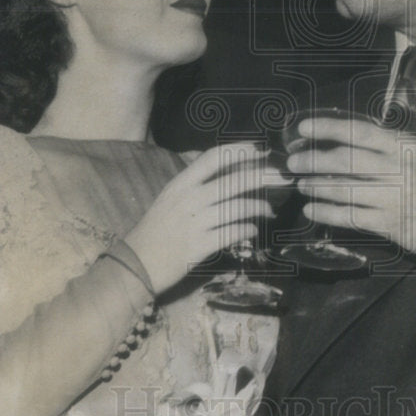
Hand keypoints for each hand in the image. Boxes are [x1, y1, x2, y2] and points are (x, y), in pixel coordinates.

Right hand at [125, 143, 289, 291]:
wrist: (135, 265)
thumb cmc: (154, 231)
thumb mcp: (169, 199)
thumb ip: (194, 184)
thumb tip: (224, 169)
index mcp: (180, 184)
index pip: (212, 158)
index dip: (239, 151)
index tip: (259, 150)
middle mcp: (188, 199)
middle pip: (233, 181)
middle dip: (261, 177)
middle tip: (280, 178)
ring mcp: (195, 223)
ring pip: (238, 208)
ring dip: (259, 207)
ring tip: (268, 210)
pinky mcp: (200, 246)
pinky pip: (233, 233)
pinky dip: (248, 230)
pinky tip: (253, 230)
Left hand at [287, 117, 415, 280]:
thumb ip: (390, 152)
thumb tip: (349, 145)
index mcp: (405, 146)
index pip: (358, 131)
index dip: (327, 128)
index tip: (303, 128)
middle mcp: (397, 167)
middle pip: (344, 159)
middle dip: (313, 160)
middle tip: (293, 162)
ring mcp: (393, 196)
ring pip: (343, 188)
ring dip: (316, 186)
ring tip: (301, 185)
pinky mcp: (390, 224)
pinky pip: (349, 216)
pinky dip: (327, 212)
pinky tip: (313, 210)